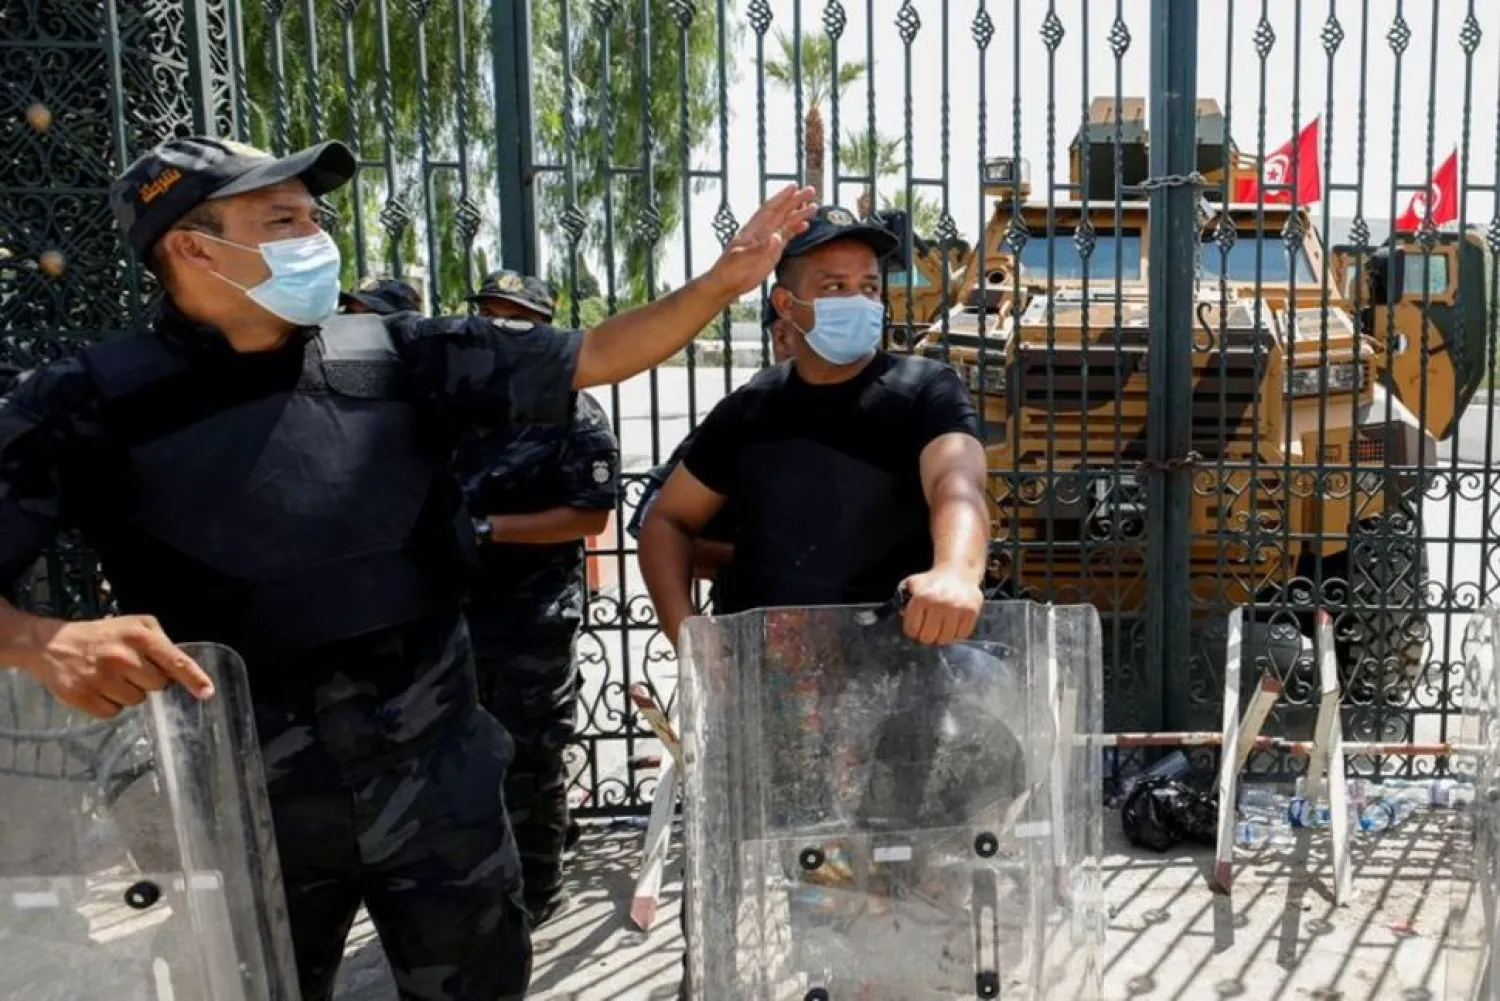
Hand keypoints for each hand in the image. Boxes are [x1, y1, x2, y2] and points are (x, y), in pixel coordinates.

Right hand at [23, 616, 214, 718]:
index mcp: (139, 636)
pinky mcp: (82, 696)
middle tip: (129, 668)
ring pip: (136, 702)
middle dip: (148, 681)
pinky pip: (113, 713)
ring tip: (111, 676)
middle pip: (157, 686)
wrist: (51, 644)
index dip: (193, 678)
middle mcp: (122, 656)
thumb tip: (182, 670)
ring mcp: (101, 678)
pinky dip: (109, 704)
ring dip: (128, 693)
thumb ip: (161, 643)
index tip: (207, 693)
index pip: (175, 661)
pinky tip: (98, 687)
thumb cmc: (103, 635)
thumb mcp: (135, 626)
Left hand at [706, 184, 818, 296]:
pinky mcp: (772, 252)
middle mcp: (762, 232)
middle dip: (795, 201)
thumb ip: (760, 249)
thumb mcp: (742, 259)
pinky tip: (805, 225)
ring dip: (799, 214)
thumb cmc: (730, 270)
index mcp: (753, 229)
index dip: (781, 197)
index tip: (794, 187)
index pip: (769, 209)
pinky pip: (786, 237)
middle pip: (781, 212)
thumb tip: (777, 237)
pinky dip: (796, 230)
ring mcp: (768, 241)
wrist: (727, 284)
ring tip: (814, 207)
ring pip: (786, 223)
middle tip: (810, 190)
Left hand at [899, 568, 983, 645]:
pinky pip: (961, 635)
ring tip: (940, 629)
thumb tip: (902, 616)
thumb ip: (901, 600)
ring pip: (944, 639)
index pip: (912, 629)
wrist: (957, 572)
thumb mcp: (911, 584)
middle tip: (927, 631)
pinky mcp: (971, 611)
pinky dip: (955, 635)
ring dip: (941, 637)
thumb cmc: (932, 582)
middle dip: (925, 637)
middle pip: (927, 637)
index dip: (912, 632)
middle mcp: (939, 603)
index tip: (915, 630)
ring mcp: (957, 608)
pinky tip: (952, 626)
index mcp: (921, 597)